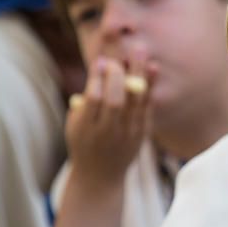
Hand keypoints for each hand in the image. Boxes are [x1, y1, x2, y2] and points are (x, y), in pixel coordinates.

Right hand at [66, 50, 151, 186]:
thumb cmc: (83, 142)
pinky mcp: (142, 133)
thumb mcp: (75, 124)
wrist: (101, 175)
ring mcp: (128, 133)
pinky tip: (152, 68)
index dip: (97, 79)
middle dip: (117, 76)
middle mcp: (108, 132)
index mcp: (85, 128)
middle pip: (116, 101)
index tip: (100, 61)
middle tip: (118, 58)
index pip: (93, 100)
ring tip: (140, 50)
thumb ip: (86, 99)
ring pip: (135, 102)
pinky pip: (148, 107)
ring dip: (138, 74)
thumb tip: (100, 66)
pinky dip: (151, 87)